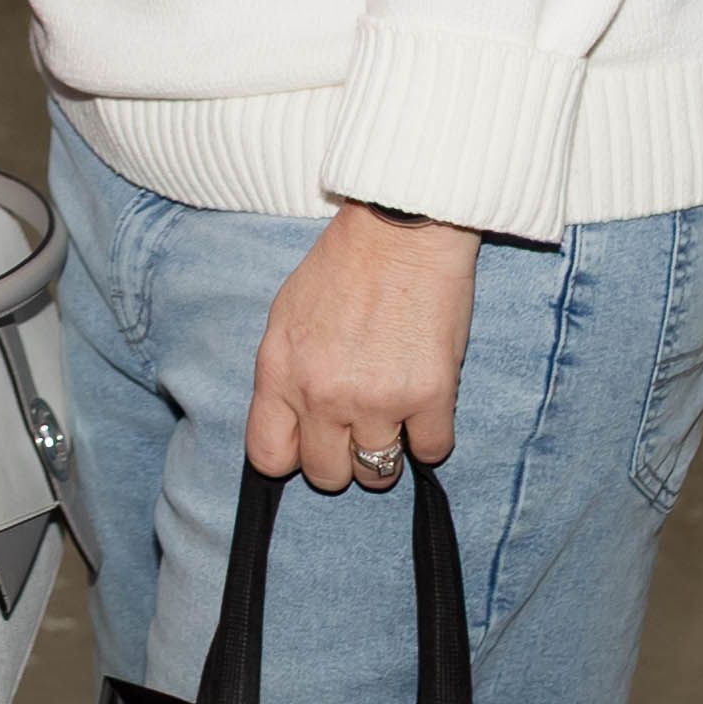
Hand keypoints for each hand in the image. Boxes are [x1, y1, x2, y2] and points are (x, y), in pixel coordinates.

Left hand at [244, 204, 475, 493]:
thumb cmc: (344, 265)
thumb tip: (293, 423)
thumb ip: (285, 375)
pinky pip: (432, 451)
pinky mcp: (429, 396)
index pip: (269, 456)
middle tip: (359, 428)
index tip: (311, 443)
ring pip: (379, 473)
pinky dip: (431, 437)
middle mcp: (322, 394)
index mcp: (279, 372)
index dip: (293, 457)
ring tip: (395, 416)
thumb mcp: (286, 317)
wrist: (401, 228)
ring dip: (388, 450)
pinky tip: (426, 407)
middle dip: (343, 458)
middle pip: (327, 475)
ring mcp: (376, 400)